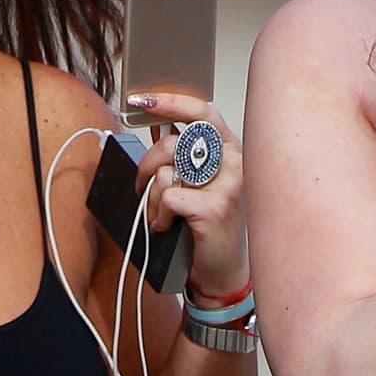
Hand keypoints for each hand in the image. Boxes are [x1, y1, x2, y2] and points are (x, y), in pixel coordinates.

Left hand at [129, 91, 248, 298]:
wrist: (224, 274)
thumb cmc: (210, 228)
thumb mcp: (200, 185)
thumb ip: (184, 155)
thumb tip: (155, 126)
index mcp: (230, 152)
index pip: (202, 113)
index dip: (170, 102)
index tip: (142, 101)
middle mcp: (233, 165)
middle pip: (174, 143)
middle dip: (147, 164)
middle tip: (142, 183)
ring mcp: (227, 187)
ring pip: (167, 173)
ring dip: (152, 197)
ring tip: (161, 214)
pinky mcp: (213, 209)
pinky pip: (168, 198)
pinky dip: (159, 215)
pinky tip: (168, 227)